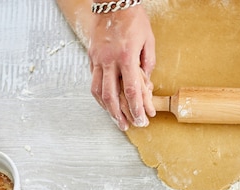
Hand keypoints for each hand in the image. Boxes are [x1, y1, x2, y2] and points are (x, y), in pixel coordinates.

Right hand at [88, 7, 155, 130]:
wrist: (113, 1)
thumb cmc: (133, 19)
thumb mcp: (148, 41)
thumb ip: (147, 64)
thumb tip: (146, 84)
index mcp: (126, 57)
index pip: (131, 91)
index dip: (137, 109)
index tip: (142, 120)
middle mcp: (109, 61)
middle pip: (111, 96)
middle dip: (120, 115)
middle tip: (128, 126)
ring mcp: (97, 59)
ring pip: (98, 91)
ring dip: (107, 109)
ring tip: (116, 120)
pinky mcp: (91, 57)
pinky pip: (93, 81)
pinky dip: (99, 95)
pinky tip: (106, 103)